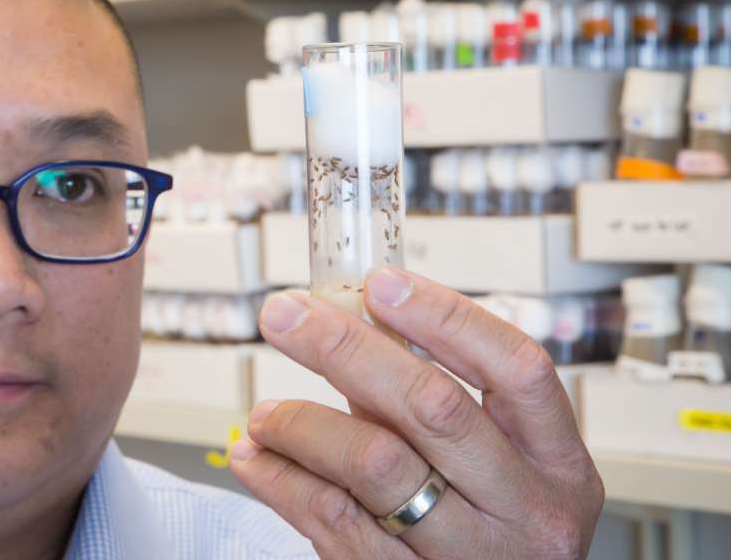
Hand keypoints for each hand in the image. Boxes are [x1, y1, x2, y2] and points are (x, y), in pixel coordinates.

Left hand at [229, 269, 603, 559]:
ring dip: (303, 423)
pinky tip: (258, 458)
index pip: (517, 368)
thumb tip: (349, 323)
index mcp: (558, 467)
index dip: (445, 316)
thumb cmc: (487, 538)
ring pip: (374, 465)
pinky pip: (332, 520)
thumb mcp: (497, 472)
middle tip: (286, 316)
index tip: (379, 283)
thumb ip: (431, 405)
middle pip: (432, 406)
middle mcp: (524, 512)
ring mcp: (469, 557)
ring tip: (265, 414)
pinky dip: (281, 479)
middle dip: (345, 348)